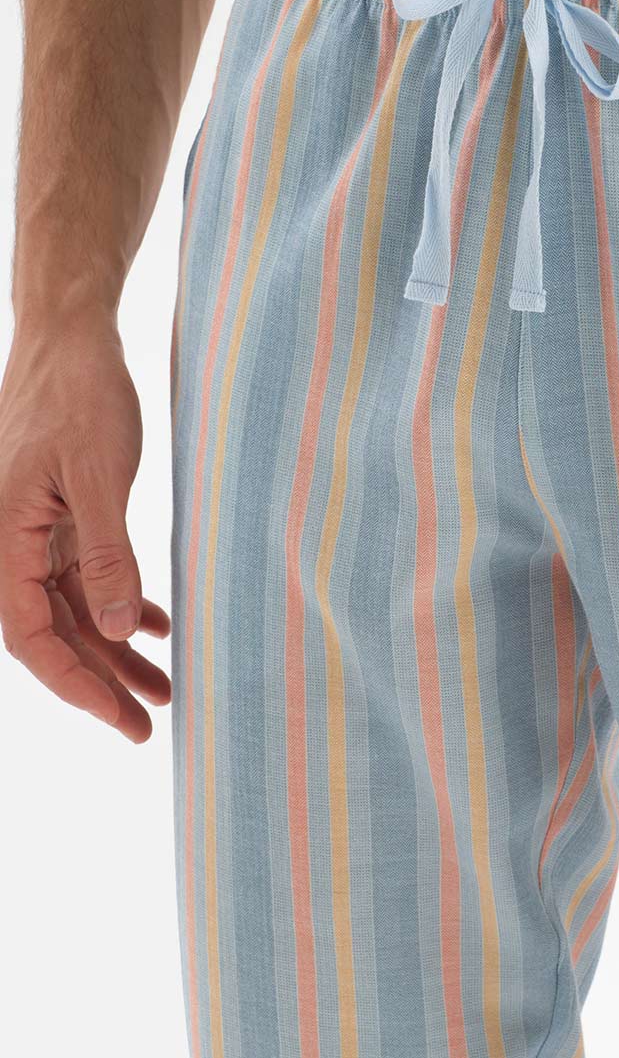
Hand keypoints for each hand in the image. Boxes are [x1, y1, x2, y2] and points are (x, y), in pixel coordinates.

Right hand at [0, 307, 169, 741]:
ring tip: (164, 688)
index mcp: (5, 539)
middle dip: (100, 683)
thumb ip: (105, 555)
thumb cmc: (77, 393)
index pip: (32, 637)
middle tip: (151, 722)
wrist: (70, 335)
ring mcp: (34, 532)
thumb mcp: (99, 476)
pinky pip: (82, 578)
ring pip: (71, 611)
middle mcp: (10, 544)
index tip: (122, 718)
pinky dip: (119, 605)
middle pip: (52, 635)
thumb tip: (111, 630)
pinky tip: (155, 627)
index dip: (76, 685)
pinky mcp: (60, 517)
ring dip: (114, 651)